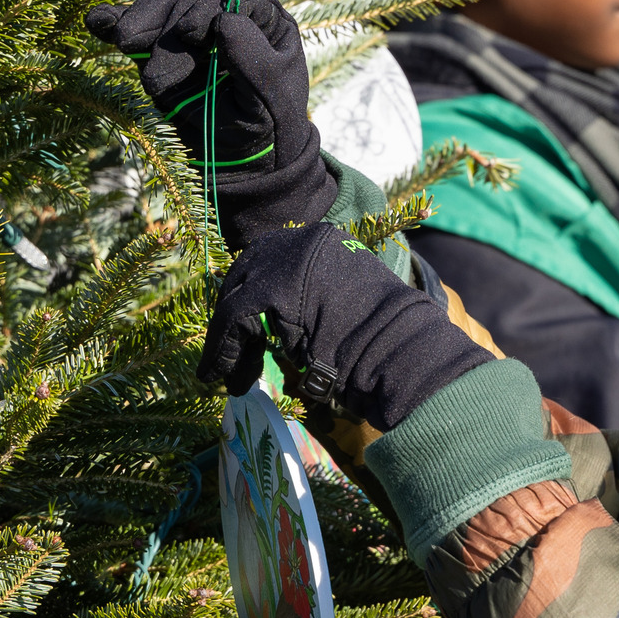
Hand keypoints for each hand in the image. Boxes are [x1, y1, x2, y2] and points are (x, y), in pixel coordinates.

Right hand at [87, 0, 336, 248]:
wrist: (240, 159)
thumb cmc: (265, 126)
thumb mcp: (268, 99)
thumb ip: (253, 61)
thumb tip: (224, 19)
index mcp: (261, 19)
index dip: (208, 8)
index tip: (191, 34)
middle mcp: (224, 15)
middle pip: (189, 5)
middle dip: (170, 36)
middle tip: (158, 83)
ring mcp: (187, 29)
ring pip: (159, 11)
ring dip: (139, 28)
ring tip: (126, 44)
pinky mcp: (158, 47)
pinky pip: (134, 25)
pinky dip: (113, 22)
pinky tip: (96, 22)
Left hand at [201, 223, 493, 431]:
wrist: (395, 348)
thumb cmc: (377, 338)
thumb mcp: (336, 303)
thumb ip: (305, 299)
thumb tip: (270, 318)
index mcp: (319, 240)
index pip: (269, 262)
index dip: (252, 299)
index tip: (248, 334)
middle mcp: (297, 240)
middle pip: (245, 274)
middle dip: (232, 317)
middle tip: (228, 355)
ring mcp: (282, 260)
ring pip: (234, 299)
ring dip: (226, 341)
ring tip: (225, 374)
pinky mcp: (268, 288)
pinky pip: (231, 321)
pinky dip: (223, 352)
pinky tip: (224, 376)